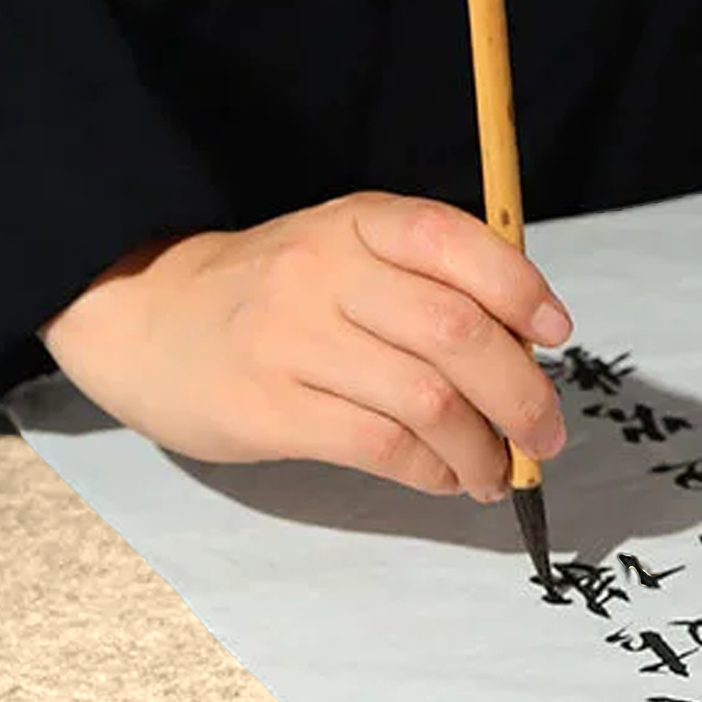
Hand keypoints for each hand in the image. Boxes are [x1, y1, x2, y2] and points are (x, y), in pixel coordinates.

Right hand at [38, 193, 571, 500]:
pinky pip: (382, 448)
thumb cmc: (273, 296)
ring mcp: (294, 341)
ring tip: (497, 472)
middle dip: (522, 396)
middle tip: (546, 437)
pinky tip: (447, 480)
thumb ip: (422, 285)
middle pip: (458, 334)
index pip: (456, 242)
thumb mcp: (340, 252)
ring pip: (428, 401)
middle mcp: (326, 271)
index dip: (521, 290)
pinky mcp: (273, 409)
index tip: (556, 334)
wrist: (145, 321)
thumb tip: (526, 356)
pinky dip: (434, 473)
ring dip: (484, 450)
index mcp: (356, 221)